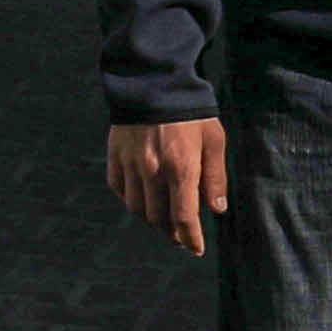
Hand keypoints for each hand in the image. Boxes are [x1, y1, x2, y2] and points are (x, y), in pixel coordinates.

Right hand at [108, 117, 230, 253]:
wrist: (153, 81)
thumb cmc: (191, 112)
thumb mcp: (214, 141)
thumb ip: (215, 177)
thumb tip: (216, 209)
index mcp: (181, 169)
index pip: (184, 218)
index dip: (190, 238)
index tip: (195, 249)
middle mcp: (152, 172)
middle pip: (158, 218)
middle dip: (171, 233)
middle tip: (181, 236)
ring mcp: (130, 165)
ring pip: (136, 208)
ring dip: (150, 219)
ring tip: (161, 220)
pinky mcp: (115, 156)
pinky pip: (119, 188)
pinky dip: (130, 199)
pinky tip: (141, 197)